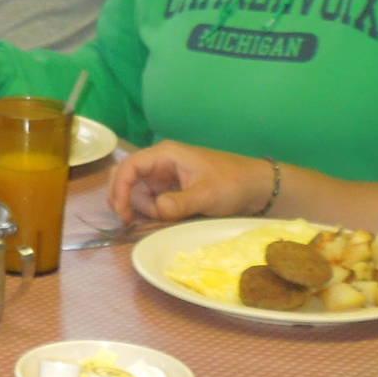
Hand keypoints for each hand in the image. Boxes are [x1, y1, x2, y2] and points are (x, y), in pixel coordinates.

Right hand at [108, 141, 266, 224]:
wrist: (256, 188)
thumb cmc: (233, 183)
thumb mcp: (207, 194)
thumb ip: (179, 202)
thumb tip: (156, 209)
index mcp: (166, 154)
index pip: (130, 166)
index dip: (120, 188)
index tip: (122, 213)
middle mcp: (161, 163)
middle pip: (127, 178)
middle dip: (126, 199)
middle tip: (131, 221)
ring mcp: (165, 177)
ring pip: (138, 193)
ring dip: (142, 209)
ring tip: (162, 220)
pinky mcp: (172, 190)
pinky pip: (151, 200)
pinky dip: (151, 212)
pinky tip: (162, 220)